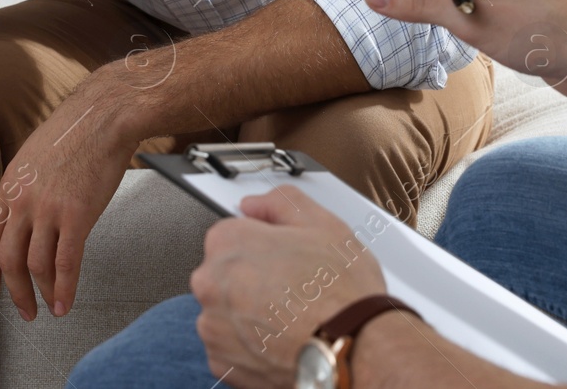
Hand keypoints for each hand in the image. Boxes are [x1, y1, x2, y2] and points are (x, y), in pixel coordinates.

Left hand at [0, 84, 133, 319]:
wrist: (103, 116)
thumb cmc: (76, 130)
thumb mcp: (33, 156)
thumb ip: (25, 187)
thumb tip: (25, 213)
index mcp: (10, 186)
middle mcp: (23, 201)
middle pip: (8, 258)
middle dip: (13, 291)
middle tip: (23, 310)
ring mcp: (48, 209)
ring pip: (35, 265)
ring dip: (40, 293)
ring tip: (48, 308)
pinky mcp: (76, 215)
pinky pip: (65, 262)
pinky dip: (64, 289)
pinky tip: (65, 303)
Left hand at [192, 186, 389, 388]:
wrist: (354, 349)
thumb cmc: (341, 293)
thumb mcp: (323, 224)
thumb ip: (280, 203)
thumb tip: (254, 204)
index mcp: (229, 244)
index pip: (232, 233)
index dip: (264, 243)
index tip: (283, 255)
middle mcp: (211, 284)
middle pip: (226, 272)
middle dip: (253, 277)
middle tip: (292, 285)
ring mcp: (214, 327)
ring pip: (228, 311)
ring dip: (250, 312)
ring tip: (291, 315)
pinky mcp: (222, 363)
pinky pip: (231, 345)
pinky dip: (251, 344)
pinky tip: (282, 338)